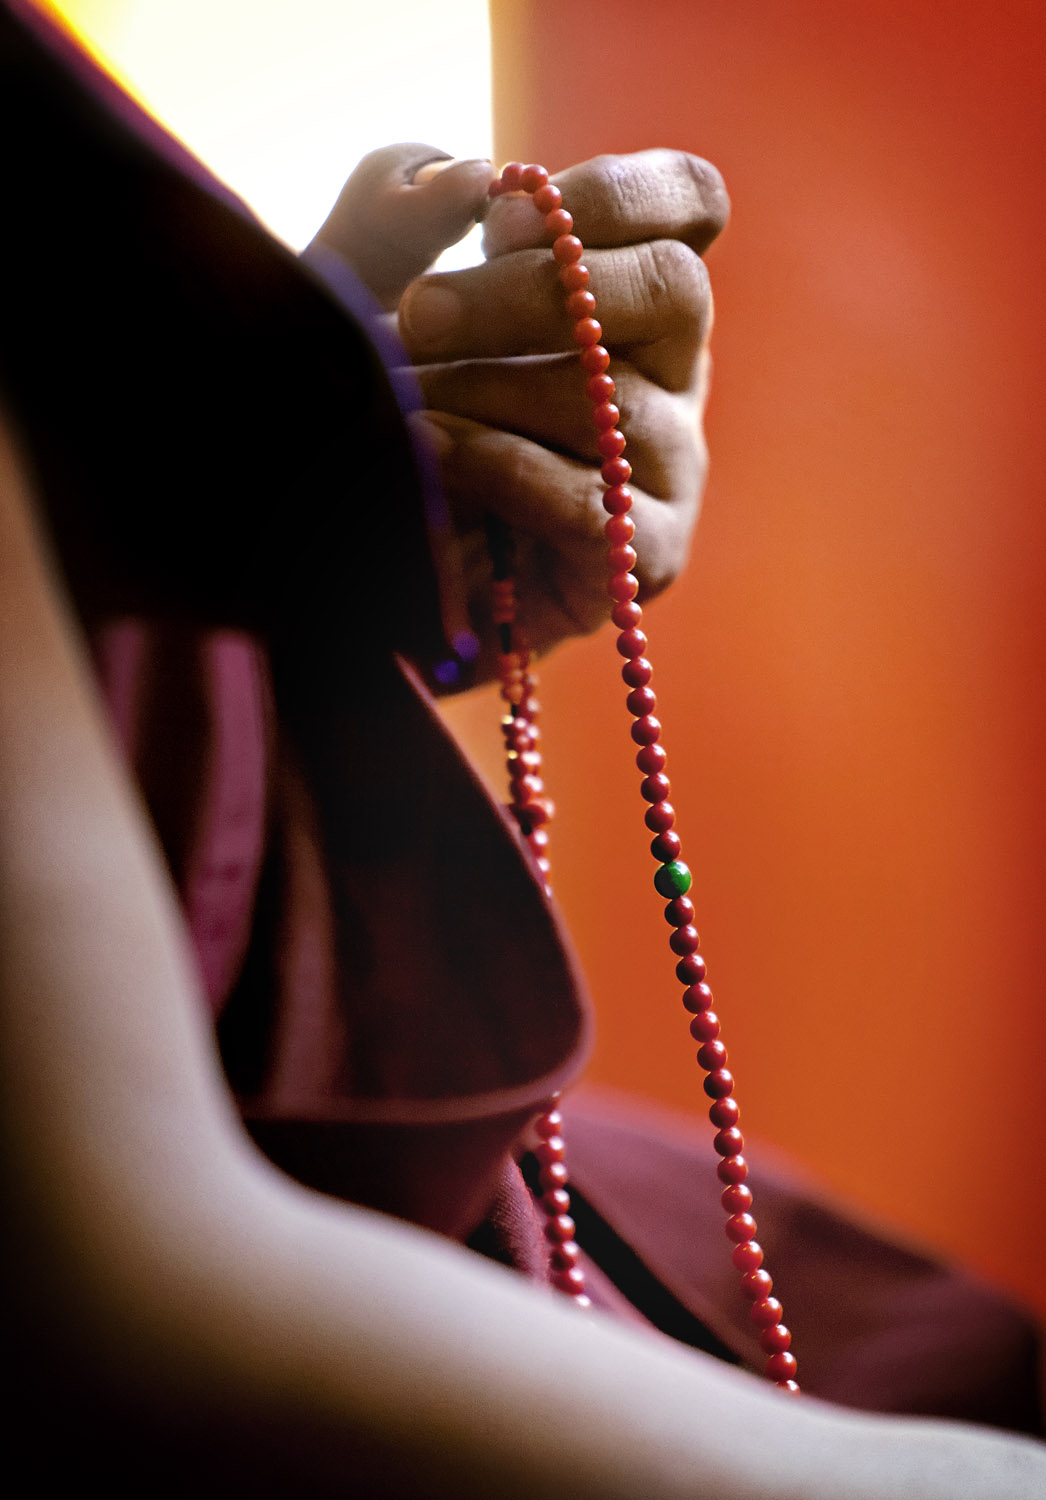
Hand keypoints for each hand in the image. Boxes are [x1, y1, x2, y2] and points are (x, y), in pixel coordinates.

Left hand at [310, 145, 728, 678]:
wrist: (361, 555)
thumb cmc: (380, 409)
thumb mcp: (361, 288)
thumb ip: (396, 208)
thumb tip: (465, 180)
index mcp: (627, 293)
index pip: (692, 202)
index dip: (611, 191)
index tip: (500, 216)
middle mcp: (670, 371)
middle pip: (673, 287)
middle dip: (530, 292)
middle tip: (419, 315)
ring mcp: (670, 466)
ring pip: (610, 400)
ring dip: (483, 392)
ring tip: (403, 407)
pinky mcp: (646, 556)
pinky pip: (589, 498)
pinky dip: (495, 467)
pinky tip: (430, 458)